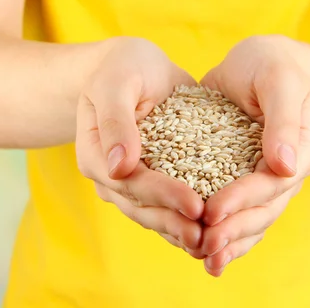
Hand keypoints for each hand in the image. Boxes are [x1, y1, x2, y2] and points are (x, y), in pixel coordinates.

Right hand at [75, 37, 204, 251]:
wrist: (131, 67)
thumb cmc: (121, 68)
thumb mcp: (116, 83)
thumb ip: (116, 121)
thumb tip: (121, 167)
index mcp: (96, 154)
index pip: (131, 182)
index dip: (164, 196)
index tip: (196, 205)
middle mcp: (110, 174)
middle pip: (142, 207)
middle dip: (175, 223)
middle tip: (209, 237)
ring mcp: (128, 181)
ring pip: (153, 214)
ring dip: (181, 231)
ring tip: (213, 243)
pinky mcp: (150, 178)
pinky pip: (166, 205)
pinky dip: (185, 219)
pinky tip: (211, 230)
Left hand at [199, 35, 309, 274]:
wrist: (262, 65)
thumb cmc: (273, 65)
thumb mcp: (279, 80)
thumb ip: (283, 119)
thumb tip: (286, 166)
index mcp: (301, 149)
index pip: (271, 183)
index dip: (242, 199)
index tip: (211, 212)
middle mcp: (286, 171)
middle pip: (263, 210)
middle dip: (233, 230)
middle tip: (203, 246)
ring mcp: (266, 178)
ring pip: (252, 219)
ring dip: (230, 241)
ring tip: (204, 259)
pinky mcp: (244, 178)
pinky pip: (238, 210)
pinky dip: (225, 231)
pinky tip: (205, 251)